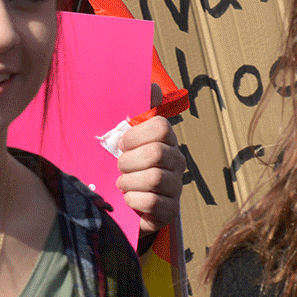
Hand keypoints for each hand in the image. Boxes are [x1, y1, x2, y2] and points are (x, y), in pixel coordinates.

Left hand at [114, 86, 184, 232]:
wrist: (121, 202)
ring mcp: (175, 187)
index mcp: (166, 140)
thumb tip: (151, 85)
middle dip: (129, 161)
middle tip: (120, 167)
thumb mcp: (123, 137)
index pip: (162, 127)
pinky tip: (128, 200)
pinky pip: (152, 202)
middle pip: (157, 153)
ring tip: (122, 184)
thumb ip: (135, 111)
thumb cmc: (122, 164)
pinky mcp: (169, 211)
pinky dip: (133, 200)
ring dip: (128, 181)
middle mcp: (176, 161)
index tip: (121, 143)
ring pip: (154, 178)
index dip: (136, 134)